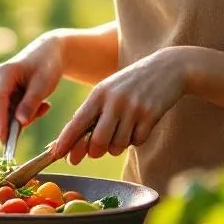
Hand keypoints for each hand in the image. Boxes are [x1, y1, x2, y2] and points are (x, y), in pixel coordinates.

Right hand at [0, 32, 64, 141]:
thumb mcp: (43, 85)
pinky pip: (8, 109)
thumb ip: (31, 104)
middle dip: (16, 120)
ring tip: (43, 106)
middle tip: (40, 114)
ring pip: (5, 111)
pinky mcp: (0, 90)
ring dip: (23, 115)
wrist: (48, 53)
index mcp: (4, 73)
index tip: (5, 140)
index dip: (1, 122)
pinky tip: (40, 104)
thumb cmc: (47, 66)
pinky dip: (23, 111)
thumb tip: (20, 123)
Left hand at [52, 47, 191, 162]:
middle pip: (97, 142)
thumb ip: (94, 114)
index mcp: (99, 93)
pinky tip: (140, 124)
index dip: (66, 142)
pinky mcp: (151, 115)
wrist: (167, 68)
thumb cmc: (131, 84)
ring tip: (124, 130)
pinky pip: (137, 141)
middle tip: (99, 149)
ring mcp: (133, 108)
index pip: (77, 122)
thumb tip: (77, 144)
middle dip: (96, 151)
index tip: (56, 155)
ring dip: (118, 145)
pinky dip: (137, 139)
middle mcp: (113, 101)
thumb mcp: (109, 91)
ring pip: (118, 145)